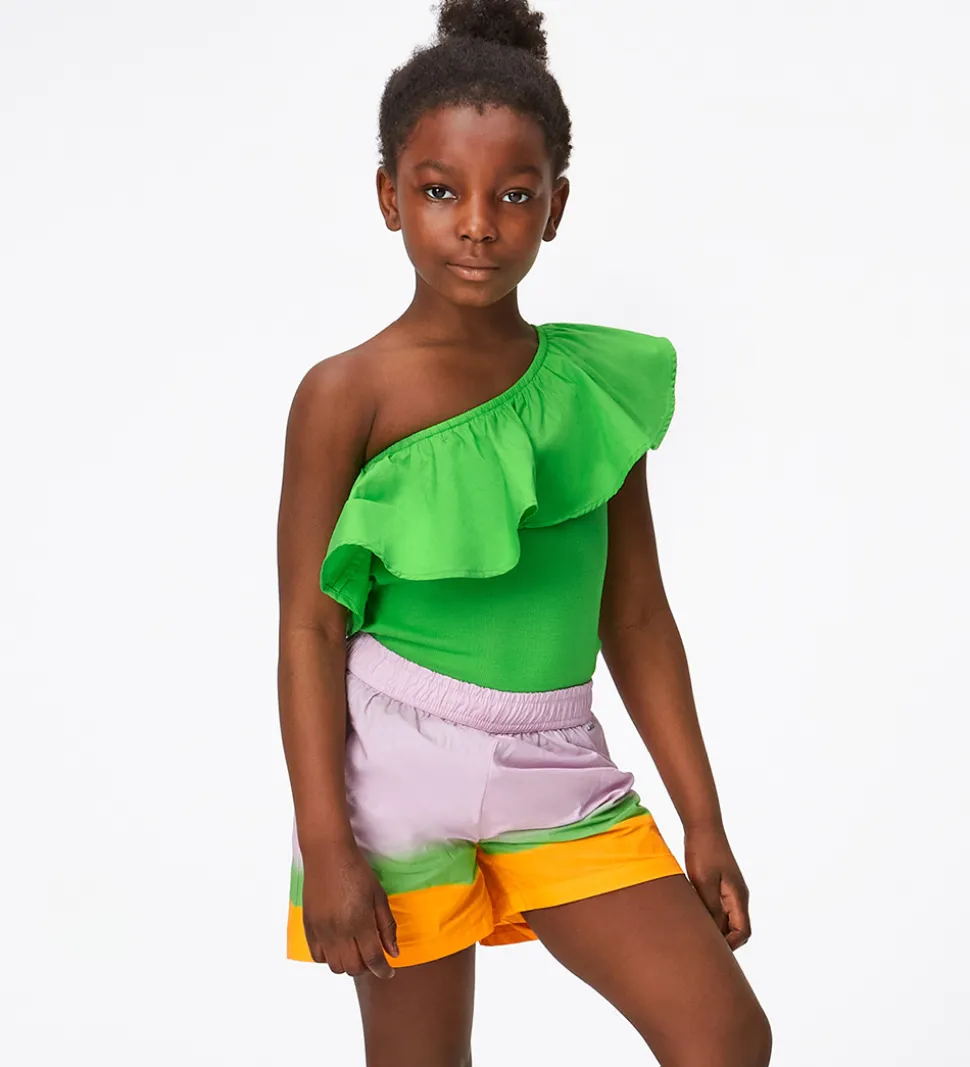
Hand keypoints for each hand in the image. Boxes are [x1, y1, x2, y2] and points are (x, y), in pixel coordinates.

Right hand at [300, 839, 399, 977]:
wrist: (328, 855)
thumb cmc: (357, 872)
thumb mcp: (378, 896)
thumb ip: (387, 926)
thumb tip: (393, 953)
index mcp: (359, 923)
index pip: (372, 959)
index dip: (383, 970)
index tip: (388, 972)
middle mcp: (339, 932)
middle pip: (353, 967)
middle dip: (367, 968)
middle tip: (373, 957)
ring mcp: (321, 931)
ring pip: (335, 966)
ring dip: (348, 964)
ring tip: (356, 951)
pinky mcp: (308, 928)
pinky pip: (317, 956)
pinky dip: (329, 958)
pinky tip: (338, 946)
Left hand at [683, 824, 750, 950]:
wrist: (702, 826)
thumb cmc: (703, 852)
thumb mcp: (704, 883)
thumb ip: (711, 909)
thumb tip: (714, 934)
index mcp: (738, 897)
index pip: (743, 932)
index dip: (730, 945)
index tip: (711, 950)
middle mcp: (737, 896)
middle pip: (736, 928)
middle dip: (722, 940)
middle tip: (700, 946)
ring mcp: (728, 889)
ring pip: (725, 918)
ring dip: (713, 927)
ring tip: (694, 933)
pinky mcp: (718, 883)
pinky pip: (717, 907)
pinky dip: (708, 915)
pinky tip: (692, 915)